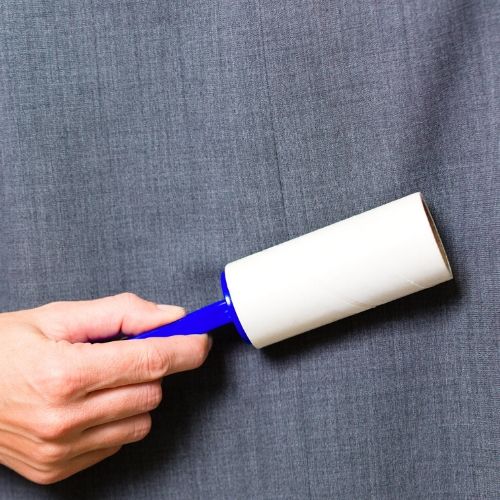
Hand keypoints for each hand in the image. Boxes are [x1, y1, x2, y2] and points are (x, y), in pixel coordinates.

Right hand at [0, 293, 210, 483]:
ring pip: (141, 420)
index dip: (185, 348)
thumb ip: (121, 312)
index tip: (201, 340)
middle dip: (152, 367)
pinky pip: (118, 443)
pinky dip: (116, 420)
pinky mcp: (58, 469)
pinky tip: (89, 403)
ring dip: (134, 395)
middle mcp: (65, 419)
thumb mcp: (59, 317)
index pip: (149, 361)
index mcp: (65, 374)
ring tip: (100, 378)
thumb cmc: (6, 347)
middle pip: (151, 391)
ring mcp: (61, 450)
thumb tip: (170, 317)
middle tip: (128, 351)